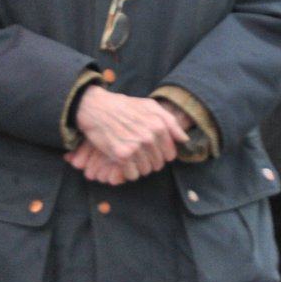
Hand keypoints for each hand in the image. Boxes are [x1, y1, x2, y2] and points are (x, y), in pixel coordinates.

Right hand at [69, 88, 189, 184]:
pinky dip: (128, 171)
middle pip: (158, 164)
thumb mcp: (150, 106)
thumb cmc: (124, 107)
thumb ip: (170, 122)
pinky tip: (122, 160)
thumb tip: (184, 139)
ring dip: (138, 166)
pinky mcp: (122, 155)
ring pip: (146, 170)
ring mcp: (136, 146)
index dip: (161, 154)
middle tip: (137, 151)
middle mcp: (150, 137)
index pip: (170, 154)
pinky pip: (133, 174)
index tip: (150, 149)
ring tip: (129, 154)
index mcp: (159, 125)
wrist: (96, 108)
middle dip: (149, 161)